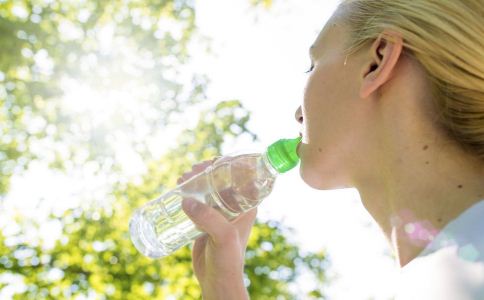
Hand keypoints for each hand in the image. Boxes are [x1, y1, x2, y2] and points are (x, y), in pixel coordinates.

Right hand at [179, 158, 255, 299]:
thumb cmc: (228, 260)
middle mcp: (235, 206)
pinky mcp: (207, 220)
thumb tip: (186, 201)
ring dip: (196, 180)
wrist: (217, 281)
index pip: (241, 176)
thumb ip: (208, 218)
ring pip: (209, 188)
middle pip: (222, 179)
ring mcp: (220, 213)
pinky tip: (179, 190)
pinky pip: (199, 200)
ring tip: (181, 179)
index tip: (208, 163)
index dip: (227, 164)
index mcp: (247, 206)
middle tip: (190, 172)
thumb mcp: (223, 236)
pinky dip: (190, 192)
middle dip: (206, 170)